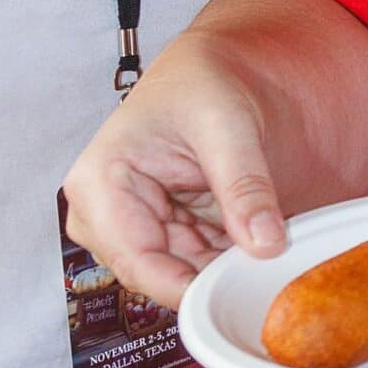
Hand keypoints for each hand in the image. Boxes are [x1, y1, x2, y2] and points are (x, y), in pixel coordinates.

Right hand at [64, 47, 286, 309]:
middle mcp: (103, 213)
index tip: (238, 293)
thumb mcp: (228, 128)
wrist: (205, 75)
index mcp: (99, 184)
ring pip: (180, 273)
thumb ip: (245, 187)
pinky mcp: (156, 232)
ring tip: (263, 234)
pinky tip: (253, 235)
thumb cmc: (201, 86)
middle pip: (158, 274)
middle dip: (213, 273)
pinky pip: (194, 262)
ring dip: (223, 263)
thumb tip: (267, 244)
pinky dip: (226, 254)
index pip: (138, 263)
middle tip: (266, 259)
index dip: (188, 288)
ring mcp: (128, 227)